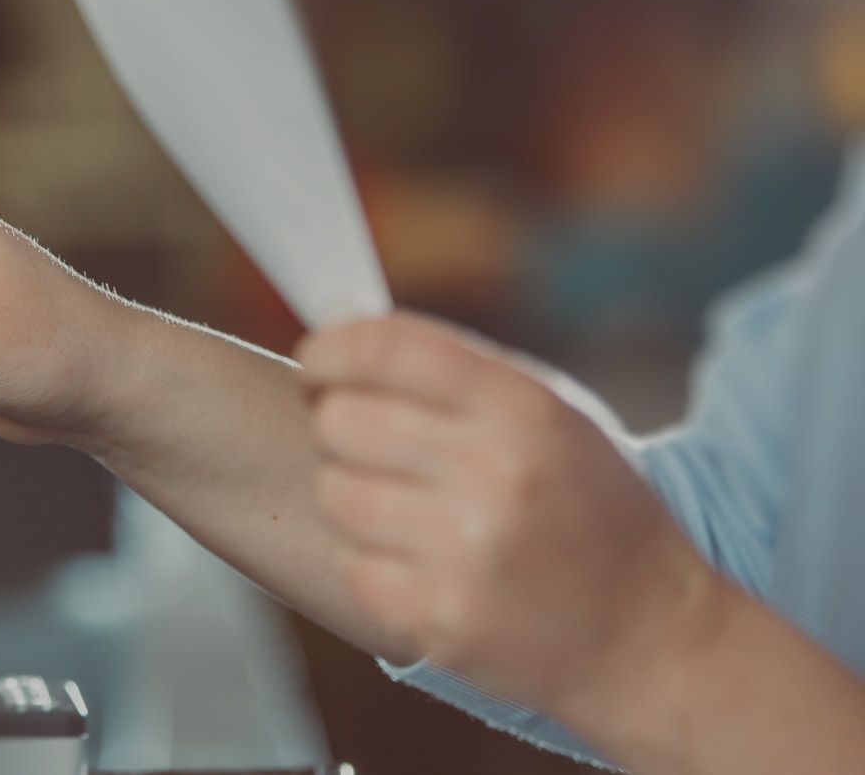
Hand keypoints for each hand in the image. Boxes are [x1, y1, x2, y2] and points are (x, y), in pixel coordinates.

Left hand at [297, 313, 729, 718]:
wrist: (655, 639)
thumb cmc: (590, 511)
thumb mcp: (555, 418)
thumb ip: (457, 374)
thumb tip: (338, 333)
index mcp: (524, 409)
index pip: (384, 349)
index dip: (330, 349)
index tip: (316, 362)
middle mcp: (495, 474)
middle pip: (341, 420)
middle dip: (339, 425)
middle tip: (365, 441)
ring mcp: (465, 552)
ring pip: (334, 492)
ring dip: (352, 495)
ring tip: (403, 508)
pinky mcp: (440, 618)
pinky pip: (353, 566)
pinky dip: (375, 564)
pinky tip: (424, 565)